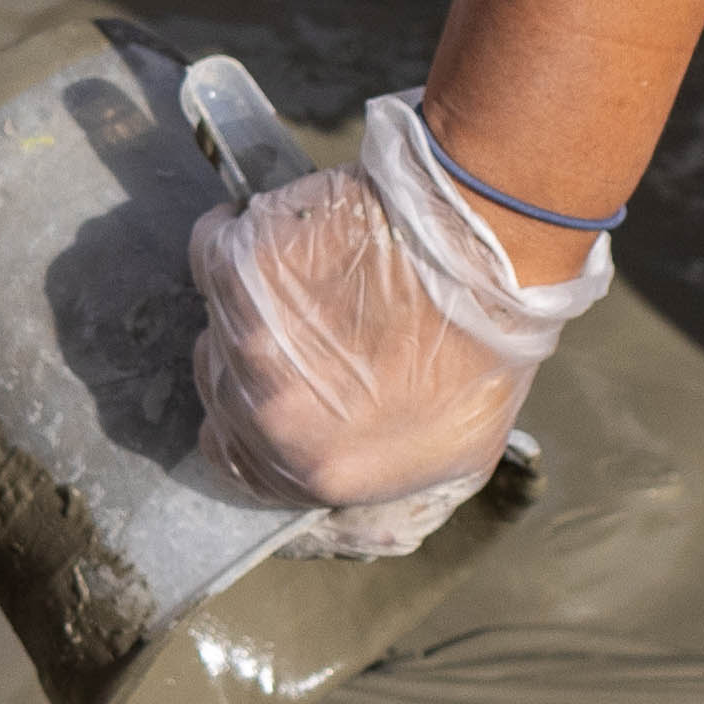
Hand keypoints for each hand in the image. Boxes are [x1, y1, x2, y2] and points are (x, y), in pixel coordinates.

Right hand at [187, 93, 607, 549]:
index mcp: (313, 470)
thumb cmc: (487, 349)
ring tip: (311, 274)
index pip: (233, 457)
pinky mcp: (241, 269)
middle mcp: (268, 416)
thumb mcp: (457, 453)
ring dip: (249, 300)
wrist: (489, 253)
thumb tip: (334, 461)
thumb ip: (380, 472)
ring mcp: (247, 341)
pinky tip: (284, 231)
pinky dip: (235, 237)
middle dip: (253, 357)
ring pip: (217, 321)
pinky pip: (214, 250)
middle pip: (220, 387)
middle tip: (301, 321)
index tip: (268, 385)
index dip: (246, 421)